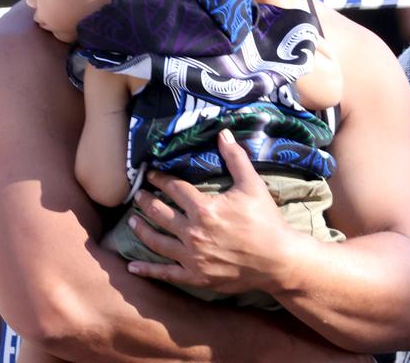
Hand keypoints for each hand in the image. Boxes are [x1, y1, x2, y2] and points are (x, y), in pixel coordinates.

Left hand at [126, 130, 294, 295]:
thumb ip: (235, 157)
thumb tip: (222, 132)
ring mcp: (192, 257)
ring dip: (141, 230)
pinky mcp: (195, 277)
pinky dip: (148, 270)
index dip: (160, 179)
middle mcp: (193, 233)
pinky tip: (133, 267)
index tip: (150, 174)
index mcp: (204, 209)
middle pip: (160, 214)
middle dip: (146, 202)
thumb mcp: (252, 184)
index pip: (174, 189)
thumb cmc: (266, 220)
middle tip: (137, 195)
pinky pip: (166, 273)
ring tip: (131, 221)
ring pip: (157, 242)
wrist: (278, 260)